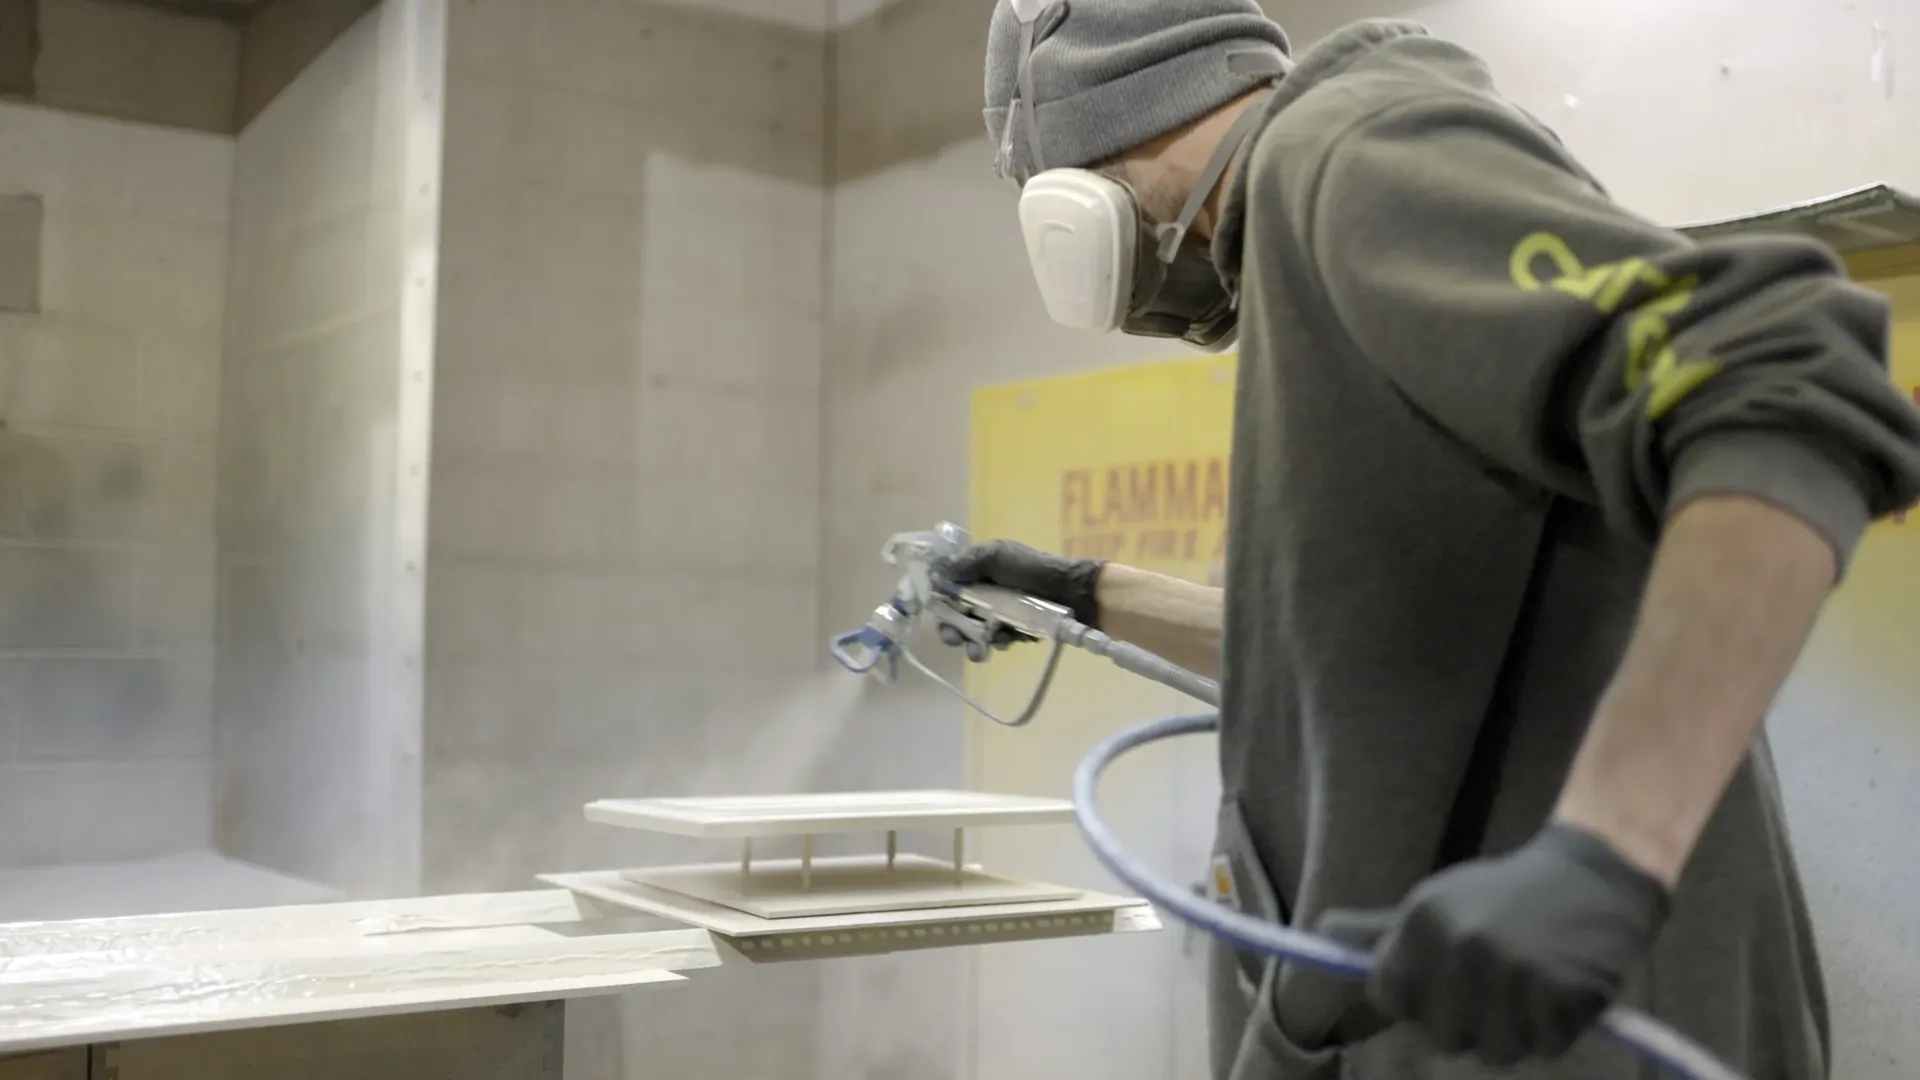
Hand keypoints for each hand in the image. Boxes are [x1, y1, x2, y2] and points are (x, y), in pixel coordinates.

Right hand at [931, 540, 1105, 626]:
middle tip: (955, 640)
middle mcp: (984, 594)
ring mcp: (999, 614)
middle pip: (957, 618)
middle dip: (953, 631)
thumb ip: (966, 563)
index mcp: (976, 573)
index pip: (948, 592)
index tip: (938, 615)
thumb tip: (936, 572)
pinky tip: (1005, 642)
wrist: (1071, 592)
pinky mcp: (1014, 630)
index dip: (940, 605)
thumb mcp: (997, 556)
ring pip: (976, 633)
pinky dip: (998, 643)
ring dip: (974, 643)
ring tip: (979, 652)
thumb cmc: (1031, 570)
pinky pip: (998, 640)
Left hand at [1314, 824, 1669, 1066]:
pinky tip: (1558, 987)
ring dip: (1511, 1029)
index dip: (1414, 995)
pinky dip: (1553, 1028)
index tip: (1439, 980)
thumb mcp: (1437, 901)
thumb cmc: (1503, 894)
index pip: (1389, 998)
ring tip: (1526, 984)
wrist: (1593, 875)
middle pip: (1441, 1035)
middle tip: (1491, 981)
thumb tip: (1320, 933)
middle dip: (1464, 1018)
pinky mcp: (1566, 1000)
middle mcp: (1464, 950)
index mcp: (1425, 922)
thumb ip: (1377, 930)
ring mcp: (1517, 977)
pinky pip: (1544, 1047)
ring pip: (1493, 1050)